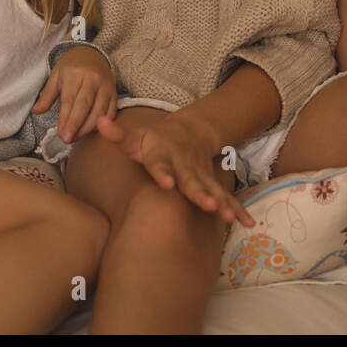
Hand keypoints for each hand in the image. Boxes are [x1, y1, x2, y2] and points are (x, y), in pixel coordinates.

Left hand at [31, 47, 116, 143]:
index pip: (70, 99)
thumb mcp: (56, 76)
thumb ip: (47, 95)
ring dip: (88, 127)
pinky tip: (92, 131)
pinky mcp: (114, 92)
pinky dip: (102, 123)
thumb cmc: (71, 67)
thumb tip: (36, 111)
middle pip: (85, 106)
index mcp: (76, 74)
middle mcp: (93, 79)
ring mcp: (106, 86)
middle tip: (67, 139)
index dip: (66, 118)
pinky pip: (111, 111)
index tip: (61, 133)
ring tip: (77, 137)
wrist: (92, 55)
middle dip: (76, 125)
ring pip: (100, 111)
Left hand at [96, 110, 255, 227]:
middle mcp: (184, 167)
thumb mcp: (135, 137)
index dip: (163, 173)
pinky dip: (237, 210)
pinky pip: (225, 198)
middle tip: (208, 205)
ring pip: (213, 190)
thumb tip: (98, 122)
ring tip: (232, 218)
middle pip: (192, 181)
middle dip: (200, 193)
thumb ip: (118, 135)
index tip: (166, 183)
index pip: (160, 165)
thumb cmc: (154, 141)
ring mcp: (200, 176)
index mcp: (163, 156)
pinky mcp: (211, 184)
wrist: (188, 131)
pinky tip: (248, 223)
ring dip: (223, 204)